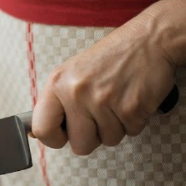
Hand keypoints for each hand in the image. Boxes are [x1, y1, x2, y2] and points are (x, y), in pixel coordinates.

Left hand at [31, 10, 175, 154]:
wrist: (149, 40)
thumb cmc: (110, 58)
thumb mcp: (73, 73)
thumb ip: (57, 102)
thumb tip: (36, 133)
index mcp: (57, 84)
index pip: (42, 129)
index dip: (54, 139)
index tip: (65, 134)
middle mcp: (77, 92)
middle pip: (79, 145)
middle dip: (93, 136)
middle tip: (101, 113)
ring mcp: (103, 101)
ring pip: (108, 140)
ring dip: (117, 126)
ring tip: (118, 100)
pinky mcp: (130, 108)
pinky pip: (130, 133)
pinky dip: (134, 121)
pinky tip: (132, 99)